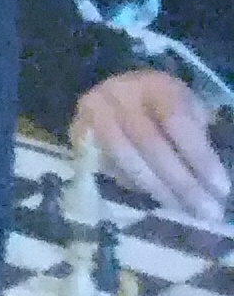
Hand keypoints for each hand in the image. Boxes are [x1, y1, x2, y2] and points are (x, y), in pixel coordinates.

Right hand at [78, 69, 230, 223]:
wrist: (119, 95)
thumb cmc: (163, 106)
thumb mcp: (188, 108)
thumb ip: (198, 135)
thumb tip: (211, 180)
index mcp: (153, 84)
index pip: (176, 121)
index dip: (199, 156)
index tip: (221, 188)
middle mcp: (118, 94)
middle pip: (151, 144)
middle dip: (182, 182)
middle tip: (206, 211)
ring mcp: (92, 112)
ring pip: (126, 159)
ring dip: (159, 190)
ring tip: (184, 210)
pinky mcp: (77, 132)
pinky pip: (107, 166)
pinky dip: (134, 186)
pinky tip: (156, 197)